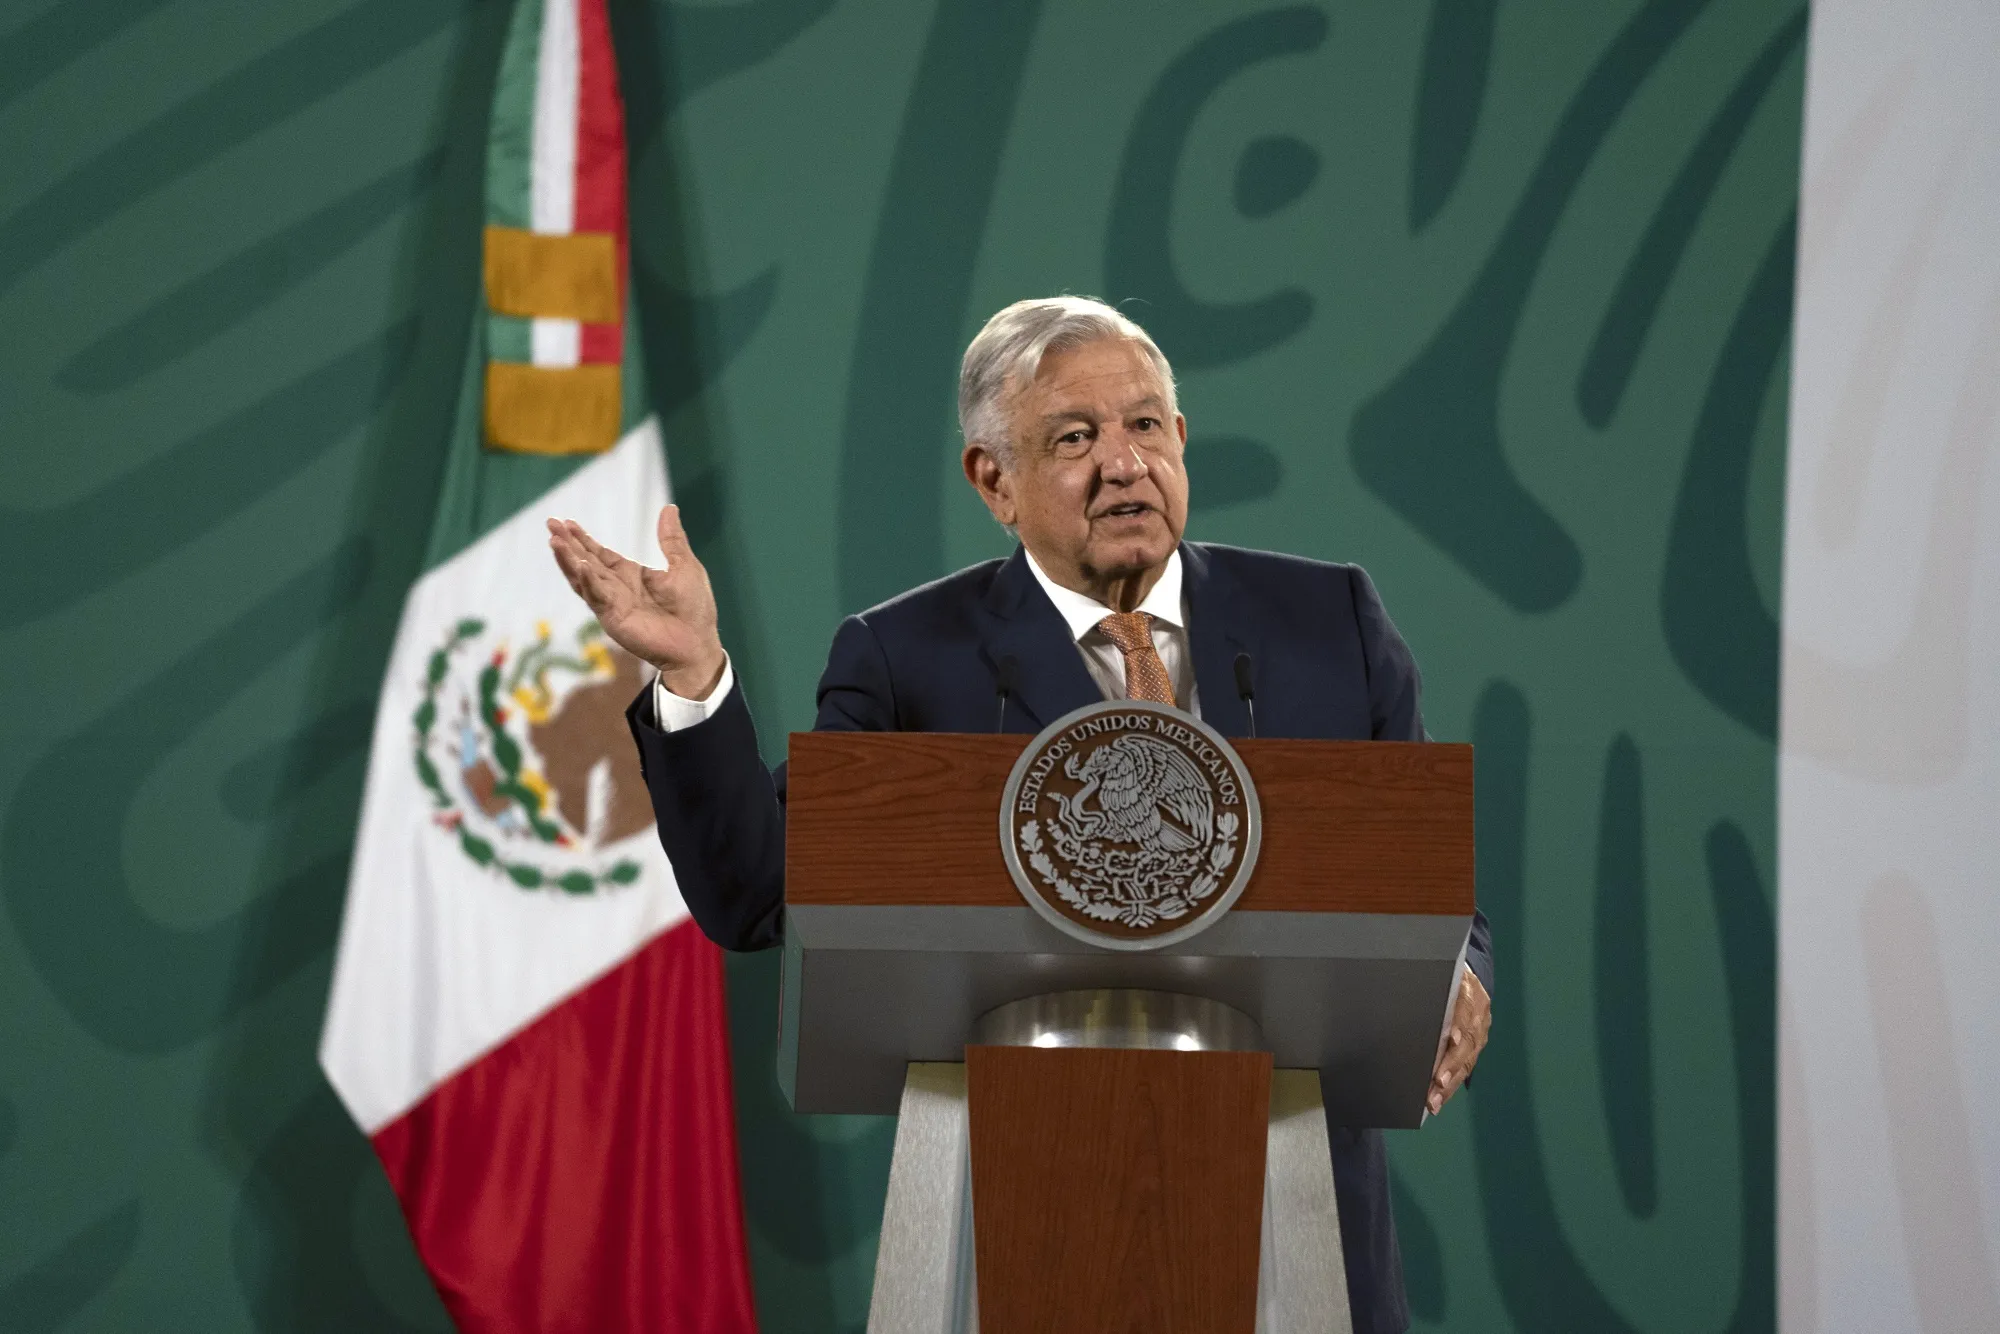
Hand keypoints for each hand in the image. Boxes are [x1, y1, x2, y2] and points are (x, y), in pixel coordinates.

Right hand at [547, 505, 726, 698]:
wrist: (697, 644)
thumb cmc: (693, 609)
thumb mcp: (684, 565)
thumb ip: (671, 539)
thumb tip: (669, 507)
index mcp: (631, 574)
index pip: (600, 554)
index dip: (583, 539)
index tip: (567, 522)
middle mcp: (617, 588)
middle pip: (585, 562)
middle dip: (568, 544)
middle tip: (550, 524)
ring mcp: (612, 603)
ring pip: (584, 578)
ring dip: (569, 560)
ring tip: (554, 541)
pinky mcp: (614, 617)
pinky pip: (597, 596)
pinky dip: (588, 581)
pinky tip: (580, 566)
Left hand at [1428, 970, 1490, 1114]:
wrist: (1468, 975)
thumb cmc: (1442, 978)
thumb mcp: (1436, 977)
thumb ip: (1424, 991)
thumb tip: (1395, 1003)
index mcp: (1466, 989)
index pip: (1464, 1007)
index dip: (1459, 1023)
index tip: (1451, 1039)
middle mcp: (1478, 1011)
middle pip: (1467, 1041)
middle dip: (1451, 1064)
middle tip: (1437, 1084)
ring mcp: (1481, 1029)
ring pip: (1468, 1059)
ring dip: (1451, 1082)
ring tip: (1435, 1100)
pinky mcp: (1479, 1042)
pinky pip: (1468, 1065)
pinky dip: (1454, 1083)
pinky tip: (1441, 1097)